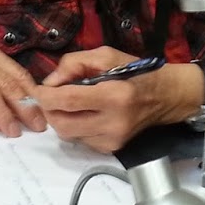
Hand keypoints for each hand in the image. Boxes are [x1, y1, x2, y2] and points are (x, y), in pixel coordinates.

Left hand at [33, 53, 198, 153]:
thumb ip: (75, 63)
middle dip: (49, 110)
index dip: (46, 96)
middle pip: (63, 124)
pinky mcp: (112, 149)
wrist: (168, 97)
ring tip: (68, 104)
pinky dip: (75, 127)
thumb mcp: (107, 55)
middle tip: (49, 97)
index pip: (69, 100)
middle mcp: (113, 122)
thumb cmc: (138, 72)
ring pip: (68, 135)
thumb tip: (50, 82)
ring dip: (61, 119)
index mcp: (115, 95)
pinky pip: (81, 140)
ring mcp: (113, 139)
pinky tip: (85, 115)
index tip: (37, 90)